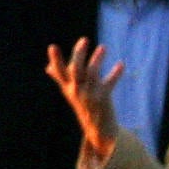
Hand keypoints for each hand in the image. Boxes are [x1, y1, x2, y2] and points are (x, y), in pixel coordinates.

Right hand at [45, 40, 125, 168]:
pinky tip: (121, 65)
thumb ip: (60, 78)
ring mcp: (89, 94)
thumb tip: (47, 68)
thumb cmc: (82, 104)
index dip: (55, 60)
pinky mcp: (102, 98)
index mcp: (68, 87)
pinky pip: (109, 84)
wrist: (96, 128)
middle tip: (84, 40)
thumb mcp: (70, 91)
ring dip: (97, 60)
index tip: (52, 46)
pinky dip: (115, 74)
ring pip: (92, 74)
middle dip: (79, 55)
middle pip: (76, 71)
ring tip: (103, 47)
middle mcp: (77, 90)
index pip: (59, 72)